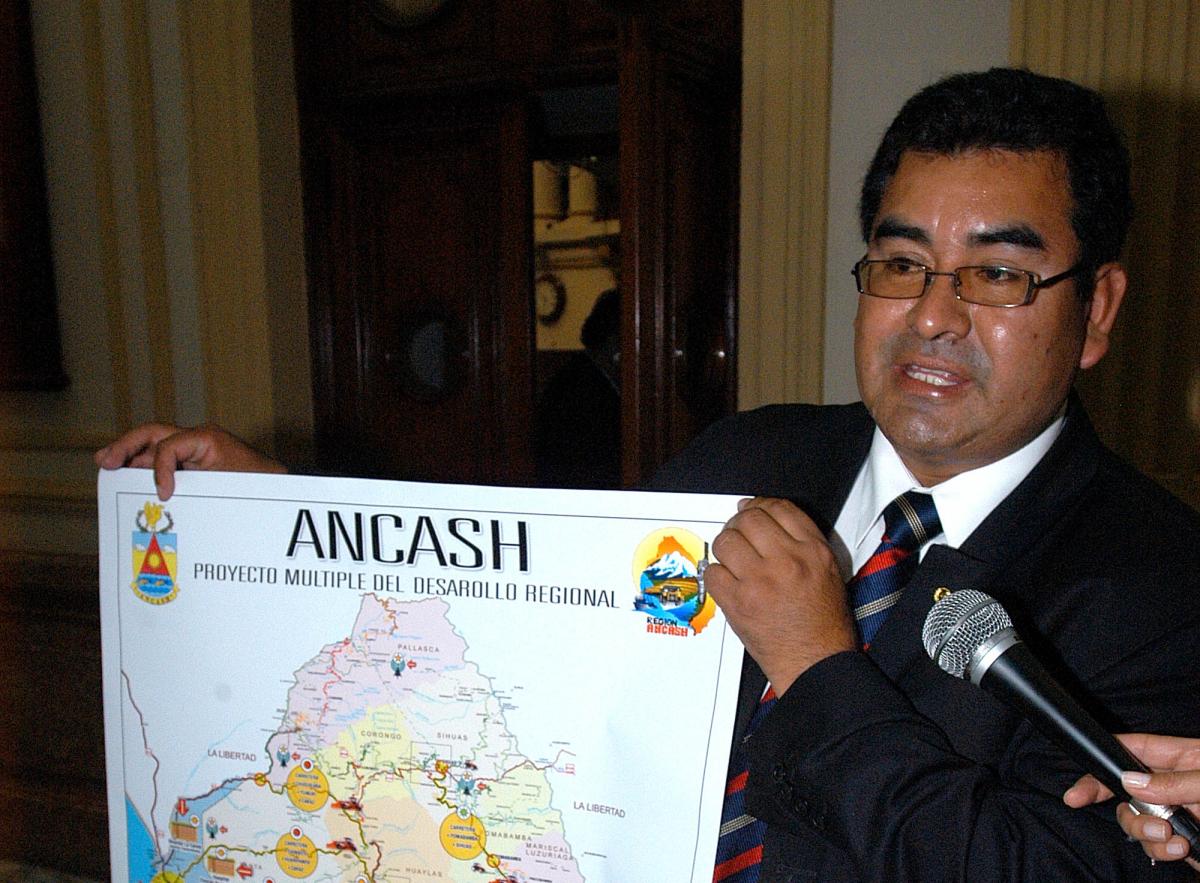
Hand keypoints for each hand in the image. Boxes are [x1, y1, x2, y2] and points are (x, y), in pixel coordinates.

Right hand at [94, 422, 285, 499]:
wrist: (279, 485)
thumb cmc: (259, 482)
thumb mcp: (226, 484)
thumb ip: (193, 485)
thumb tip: (162, 496)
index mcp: (207, 437)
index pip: (168, 444)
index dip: (160, 468)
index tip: (164, 494)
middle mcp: (197, 438)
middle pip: (152, 434)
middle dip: (126, 446)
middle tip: (105, 462)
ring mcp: (193, 449)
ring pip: (154, 445)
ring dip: (131, 455)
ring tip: (109, 466)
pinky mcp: (194, 461)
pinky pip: (164, 459)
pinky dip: (146, 466)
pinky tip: (130, 477)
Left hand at [706, 497, 854, 694]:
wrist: (816, 662)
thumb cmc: (824, 622)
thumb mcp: (828, 570)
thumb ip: (801, 540)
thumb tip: (762, 515)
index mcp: (813, 551)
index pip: (779, 507)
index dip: (760, 504)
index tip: (751, 510)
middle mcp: (786, 561)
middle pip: (747, 519)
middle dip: (738, 524)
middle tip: (738, 535)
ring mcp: (759, 582)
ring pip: (725, 541)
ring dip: (725, 547)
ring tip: (732, 559)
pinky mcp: (738, 603)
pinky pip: (713, 572)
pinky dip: (716, 575)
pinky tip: (728, 582)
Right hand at [1063, 733, 1199, 866]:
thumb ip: (1173, 781)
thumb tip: (1129, 782)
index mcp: (1178, 757)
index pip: (1126, 751)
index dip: (1097, 763)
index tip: (1075, 794)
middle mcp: (1170, 785)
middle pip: (1124, 794)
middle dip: (1130, 815)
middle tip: (1153, 827)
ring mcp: (1175, 813)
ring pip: (1136, 822)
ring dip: (1148, 836)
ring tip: (1175, 841)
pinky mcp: (1182, 839)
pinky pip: (1156, 847)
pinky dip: (1163, 852)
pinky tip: (1182, 850)